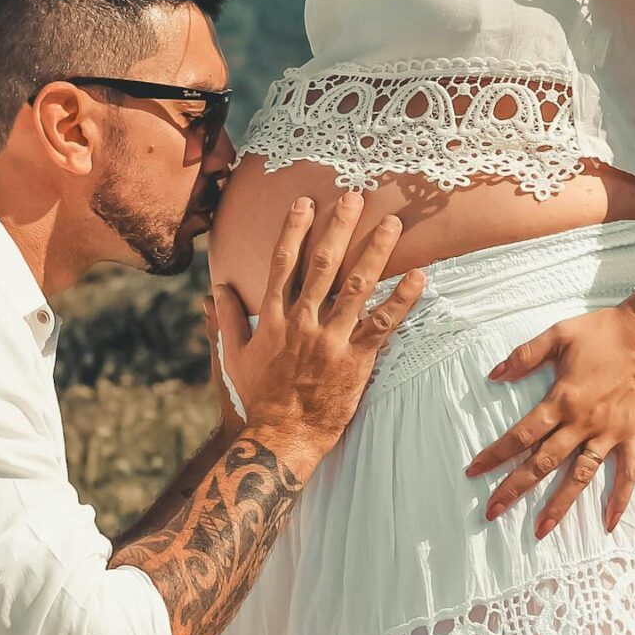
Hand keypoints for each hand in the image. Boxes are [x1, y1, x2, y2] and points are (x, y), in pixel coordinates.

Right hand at [212, 195, 426, 470]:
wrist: (282, 437)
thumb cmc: (259, 398)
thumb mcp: (233, 357)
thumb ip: (227, 319)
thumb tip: (215, 289)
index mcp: (274, 319)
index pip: (284, 264)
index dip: (294, 230)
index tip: (305, 203)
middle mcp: (303, 322)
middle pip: (324, 265)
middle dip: (339, 227)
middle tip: (354, 197)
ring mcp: (331, 340)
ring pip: (357, 287)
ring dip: (376, 252)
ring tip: (392, 224)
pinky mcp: (356, 361)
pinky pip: (383, 325)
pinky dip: (402, 300)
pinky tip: (419, 277)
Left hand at [465, 300, 634, 536]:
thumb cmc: (602, 332)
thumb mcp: (558, 334)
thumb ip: (525, 355)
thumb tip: (494, 375)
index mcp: (562, 399)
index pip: (521, 434)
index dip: (496, 454)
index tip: (474, 471)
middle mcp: (583, 423)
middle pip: (543, 463)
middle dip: (515, 488)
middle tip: (492, 512)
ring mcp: (609, 433)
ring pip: (580, 476)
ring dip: (560, 505)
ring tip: (541, 530)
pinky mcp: (633, 435)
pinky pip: (628, 473)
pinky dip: (620, 498)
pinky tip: (610, 522)